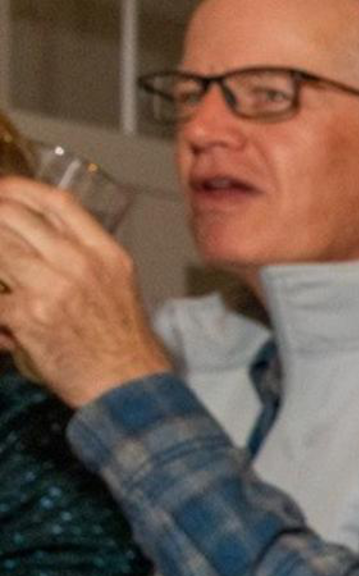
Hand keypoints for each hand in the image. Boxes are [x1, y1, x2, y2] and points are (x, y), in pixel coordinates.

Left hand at [0, 181, 170, 406]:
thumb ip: (86, 257)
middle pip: (15, 217)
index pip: (57, 203)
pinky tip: (4, 320)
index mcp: (104, 253)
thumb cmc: (125, 344)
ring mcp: (50, 287)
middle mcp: (78, 263)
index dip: (20, 189)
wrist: (128, 386)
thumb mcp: (119, 286)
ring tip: (1, 269)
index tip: (3, 191)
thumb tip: (45, 237)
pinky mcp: (26, 315)